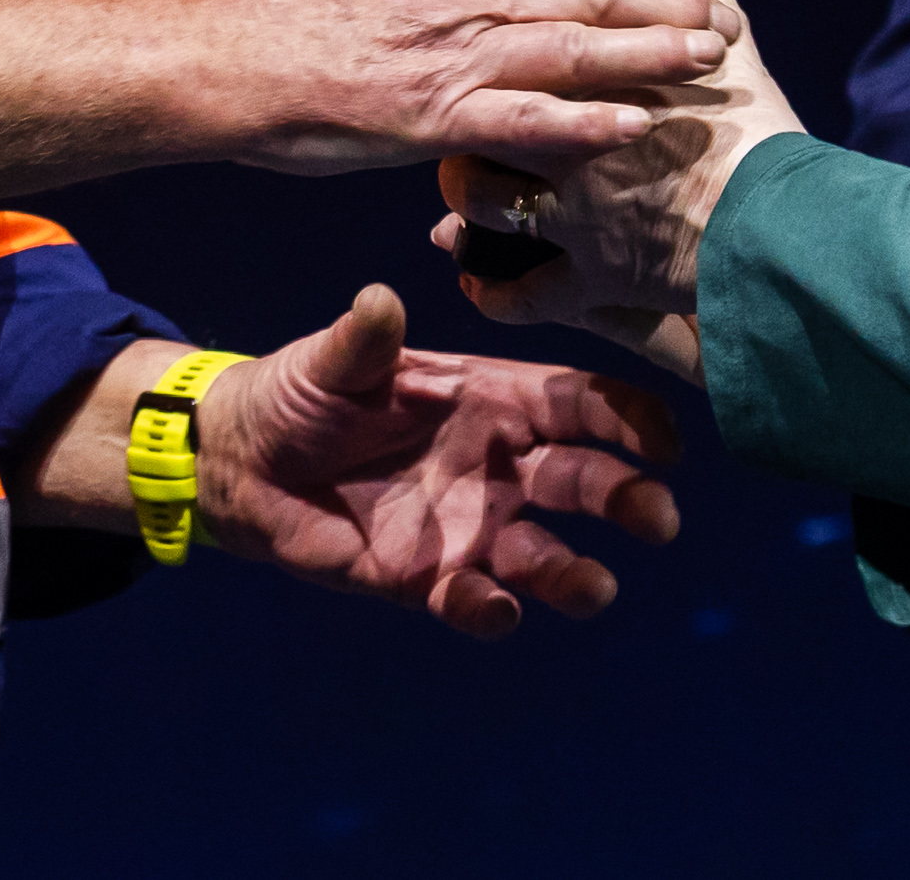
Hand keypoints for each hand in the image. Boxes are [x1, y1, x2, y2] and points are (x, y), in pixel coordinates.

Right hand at [0, 0, 726, 212]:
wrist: (224, 57)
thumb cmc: (297, 27)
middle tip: (728, 11)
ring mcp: (449, 50)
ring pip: (569, 44)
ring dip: (647, 49)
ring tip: (710, 58)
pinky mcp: (429, 112)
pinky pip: (521, 119)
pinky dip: (581, 122)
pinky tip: (630, 128)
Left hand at [193, 282, 685, 638]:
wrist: (243, 462)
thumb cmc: (301, 392)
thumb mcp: (331, 358)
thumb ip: (363, 339)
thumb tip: (380, 299)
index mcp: (490, 398)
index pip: (577, 404)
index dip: (626, 419)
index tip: (666, 443)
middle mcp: (497, 466)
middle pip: (582, 480)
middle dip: (627, 497)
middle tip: (659, 519)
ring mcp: (469, 527)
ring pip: (544, 555)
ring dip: (574, 574)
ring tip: (596, 589)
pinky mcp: (426, 580)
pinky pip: (472, 601)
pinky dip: (489, 610)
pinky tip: (496, 611)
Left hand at [435, 0, 805, 378]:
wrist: (784, 223)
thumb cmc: (766, 140)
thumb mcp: (742, 65)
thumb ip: (718, 13)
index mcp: (602, 80)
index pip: (527, 53)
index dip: (501, 55)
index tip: (496, 58)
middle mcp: (572, 141)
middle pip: (484, 120)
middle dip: (468, 126)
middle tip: (468, 128)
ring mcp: (574, 211)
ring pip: (483, 203)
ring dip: (467, 203)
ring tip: (460, 204)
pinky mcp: (591, 276)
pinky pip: (523, 294)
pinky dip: (497, 296)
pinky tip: (481, 288)